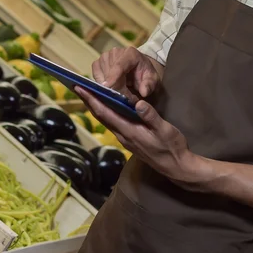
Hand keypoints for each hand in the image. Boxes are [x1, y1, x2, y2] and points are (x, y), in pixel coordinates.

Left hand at [75, 87, 197, 187]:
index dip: (92, 99)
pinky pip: (112, 122)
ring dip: (95, 105)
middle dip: (88, 100)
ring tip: (87, 92)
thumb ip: (151, 117)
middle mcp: (123, 135)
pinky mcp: (129, 138)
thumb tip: (138, 103)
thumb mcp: (165, 130)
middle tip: (77, 85)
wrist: (176, 167)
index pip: (105, 113)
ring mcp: (125, 138)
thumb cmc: (172, 147)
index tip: (80, 87)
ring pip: (105, 119)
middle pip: (100, 116)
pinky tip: (106, 104)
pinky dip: (105, 111)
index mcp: (129, 131)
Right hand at [92, 47, 161, 102]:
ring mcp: (105, 57)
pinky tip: (112, 88)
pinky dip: (101, 85)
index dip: (113, 76)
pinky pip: (95, 76)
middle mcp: (115, 52)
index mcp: (130, 54)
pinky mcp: (98, 63)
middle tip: (127, 99)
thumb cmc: (146, 75)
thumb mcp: (153, 80)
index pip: (119, 65)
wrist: (140, 69)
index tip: (108, 87)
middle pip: (110, 73)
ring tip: (122, 93)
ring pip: (102, 76)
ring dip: (109, 88)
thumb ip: (149, 85)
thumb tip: (144, 92)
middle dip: (117, 89)